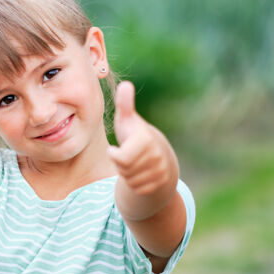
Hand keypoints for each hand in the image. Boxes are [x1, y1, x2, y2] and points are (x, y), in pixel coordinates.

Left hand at [106, 81, 178, 196]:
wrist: (160, 157)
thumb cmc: (136, 136)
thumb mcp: (128, 121)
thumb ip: (125, 105)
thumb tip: (125, 84)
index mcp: (146, 140)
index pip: (121, 158)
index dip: (114, 155)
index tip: (114, 149)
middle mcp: (156, 157)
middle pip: (124, 170)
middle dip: (120, 164)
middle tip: (126, 155)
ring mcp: (159, 172)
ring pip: (129, 180)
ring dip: (126, 174)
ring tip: (132, 163)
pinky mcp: (159, 185)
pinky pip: (135, 189)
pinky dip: (133, 184)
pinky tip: (138, 173)